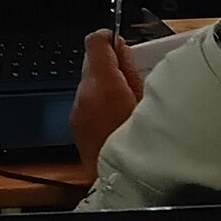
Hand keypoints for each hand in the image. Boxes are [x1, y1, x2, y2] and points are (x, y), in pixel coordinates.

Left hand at [70, 30, 142, 167]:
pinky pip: (84, 104)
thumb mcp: (145, 101)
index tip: (118, 44)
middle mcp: (83, 93)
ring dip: (101, 86)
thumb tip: (119, 47)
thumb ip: (129, 71)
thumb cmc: (142, 142)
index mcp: (103, 84)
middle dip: (107, 66)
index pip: (94, 42)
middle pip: (90, 63)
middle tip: (129, 80)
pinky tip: (112, 120)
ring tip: (123, 104)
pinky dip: (96, 104)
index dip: (107, 39)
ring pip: (87, 84)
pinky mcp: (74, 124)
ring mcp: (76, 110)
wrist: (122, 180)